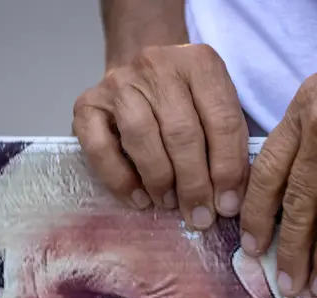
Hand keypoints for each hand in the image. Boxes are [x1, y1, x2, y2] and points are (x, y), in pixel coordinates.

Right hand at [72, 44, 248, 229]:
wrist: (140, 74)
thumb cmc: (186, 102)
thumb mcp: (215, 109)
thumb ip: (228, 146)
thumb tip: (228, 202)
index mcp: (200, 64)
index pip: (221, 120)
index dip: (228, 168)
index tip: (228, 205)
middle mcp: (158, 66)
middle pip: (181, 132)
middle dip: (194, 183)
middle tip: (199, 215)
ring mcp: (119, 82)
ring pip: (142, 136)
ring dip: (159, 180)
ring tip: (170, 204)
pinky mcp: (87, 104)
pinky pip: (100, 147)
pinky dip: (120, 179)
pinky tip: (139, 198)